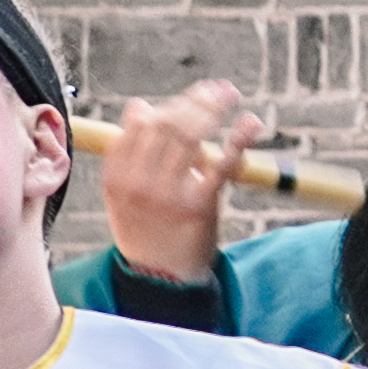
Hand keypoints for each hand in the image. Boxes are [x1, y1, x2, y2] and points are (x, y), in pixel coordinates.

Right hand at [101, 75, 257, 282]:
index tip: (193, 97)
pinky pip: (220, 165)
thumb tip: (139, 105)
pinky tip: (251, 122)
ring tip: (229, 96)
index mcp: (117, 177)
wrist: (161, 277)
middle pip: (166, 126)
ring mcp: (167, 194)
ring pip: (190, 137)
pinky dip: (238, 139)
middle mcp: (138, 183)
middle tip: (220, 90)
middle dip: (195, 102)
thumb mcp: (123, 193)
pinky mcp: (198, 205)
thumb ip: (129, 151)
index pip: (141, 126)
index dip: (169, 107)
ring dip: (213, 110)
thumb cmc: (147, 228)